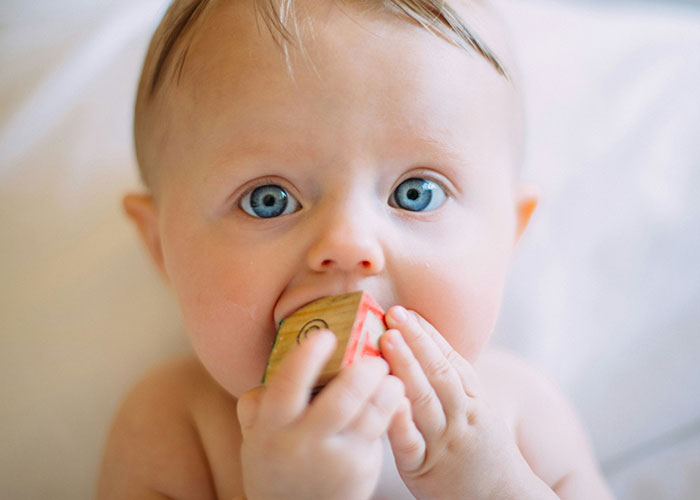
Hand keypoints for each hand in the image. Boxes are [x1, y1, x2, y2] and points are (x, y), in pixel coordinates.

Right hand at [237, 330, 404, 499]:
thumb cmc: (276, 461)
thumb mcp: (256, 435)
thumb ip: (258, 402)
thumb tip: (274, 365)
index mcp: (273, 428)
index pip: (288, 386)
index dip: (307, 358)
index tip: (325, 335)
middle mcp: (304, 443)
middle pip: (341, 401)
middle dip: (363, 372)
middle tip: (375, 356)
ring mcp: (337, 459)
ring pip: (370, 416)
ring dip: (387, 390)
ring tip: (392, 374)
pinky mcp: (361, 469)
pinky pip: (381, 432)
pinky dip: (393, 409)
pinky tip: (396, 395)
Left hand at [381, 307, 554, 499]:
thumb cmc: (481, 452)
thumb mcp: (477, 413)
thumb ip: (455, 385)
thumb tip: (425, 348)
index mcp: (473, 401)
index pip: (451, 360)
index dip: (428, 334)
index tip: (408, 311)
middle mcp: (461, 416)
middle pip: (439, 372)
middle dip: (416, 340)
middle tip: (394, 313)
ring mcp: (444, 441)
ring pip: (425, 399)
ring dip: (407, 366)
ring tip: (388, 339)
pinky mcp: (424, 468)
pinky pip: (411, 442)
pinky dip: (401, 420)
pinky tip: (389, 399)